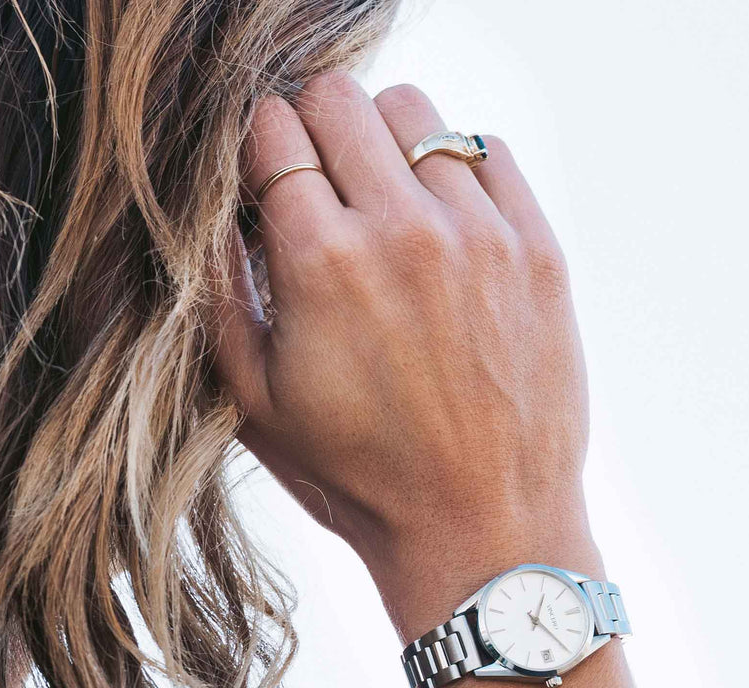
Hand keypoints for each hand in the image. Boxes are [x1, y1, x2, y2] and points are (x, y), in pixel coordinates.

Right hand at [213, 73, 596, 642]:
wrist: (482, 528)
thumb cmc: (361, 479)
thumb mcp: (255, 404)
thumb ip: (218, 296)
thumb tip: (210, 216)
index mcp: (321, 262)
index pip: (272, 130)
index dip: (260, 153)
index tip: (269, 186)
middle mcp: (402, 229)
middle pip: (338, 99)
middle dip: (314, 133)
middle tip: (320, 190)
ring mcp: (480, 233)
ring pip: (415, 113)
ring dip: (384, 143)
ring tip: (383, 206)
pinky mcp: (538, 249)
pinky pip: (487, 150)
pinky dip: (455, 169)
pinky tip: (442, 223)